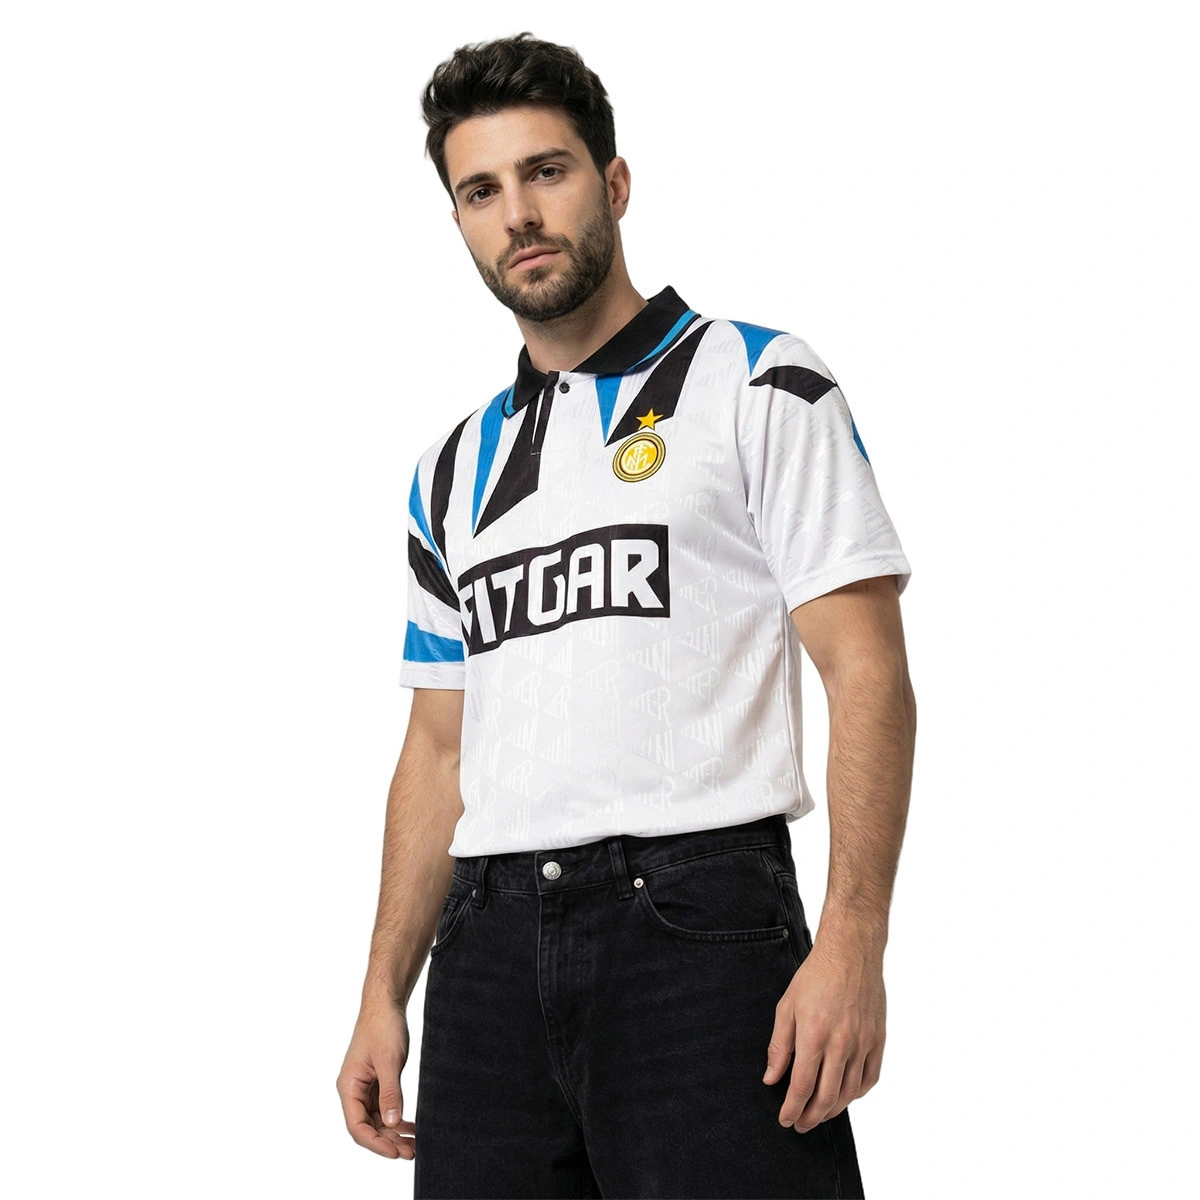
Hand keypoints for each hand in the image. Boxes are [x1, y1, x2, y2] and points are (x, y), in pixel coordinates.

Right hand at [337, 1001, 416, 1158]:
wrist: (386, 1003)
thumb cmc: (383, 1026)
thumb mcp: (389, 1060)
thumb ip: (390, 1093)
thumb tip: (391, 1123)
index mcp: (348, 1086)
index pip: (358, 1126)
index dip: (376, 1143)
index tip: (395, 1152)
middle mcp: (353, 1090)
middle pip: (368, 1126)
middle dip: (388, 1141)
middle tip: (411, 1152)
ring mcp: (365, 1086)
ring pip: (377, 1119)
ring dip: (393, 1132)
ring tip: (414, 1144)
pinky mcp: (377, 1081)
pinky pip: (384, 1107)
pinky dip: (396, 1118)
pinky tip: (410, 1126)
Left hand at [762, 939, 885, 1131]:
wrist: (851, 953)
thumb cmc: (815, 977)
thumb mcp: (786, 1007)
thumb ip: (778, 1046)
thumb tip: (771, 1078)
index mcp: (814, 1035)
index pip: (801, 1087)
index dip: (791, 1109)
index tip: (785, 1120)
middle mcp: (841, 1044)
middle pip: (827, 1098)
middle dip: (810, 1118)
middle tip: (800, 1124)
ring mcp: (863, 1044)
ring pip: (849, 1093)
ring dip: (833, 1111)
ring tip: (819, 1114)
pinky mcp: (878, 1041)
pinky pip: (869, 1079)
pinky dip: (856, 1094)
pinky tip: (845, 1095)